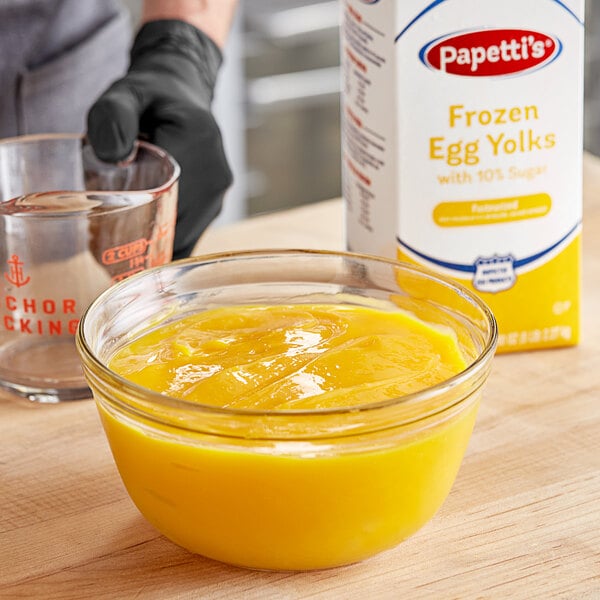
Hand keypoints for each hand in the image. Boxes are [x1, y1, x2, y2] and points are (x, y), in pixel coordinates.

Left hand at [87, 19, 232, 258]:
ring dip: (154, 245)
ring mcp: (220, 192)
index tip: (102, 239)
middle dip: (141, 244)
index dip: (135, 227)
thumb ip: (113, 115)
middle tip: (102, 252)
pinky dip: (166, 240)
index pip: (165, 201)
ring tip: (120, 246)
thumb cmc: (149, 95)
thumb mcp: (124, 94)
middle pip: (175, 227)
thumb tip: (114, 157)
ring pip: (184, 236)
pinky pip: (190, 233)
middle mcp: (217, 174)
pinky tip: (142, 238)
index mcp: (198, 143)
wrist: (181, 93)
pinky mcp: (217, 203)